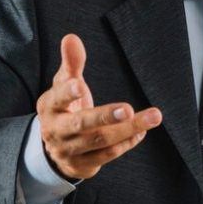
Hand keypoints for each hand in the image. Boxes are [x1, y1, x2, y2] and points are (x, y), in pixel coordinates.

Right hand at [36, 34, 161, 180]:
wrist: (55, 149)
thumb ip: (71, 63)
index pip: (57, 99)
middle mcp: (56, 131)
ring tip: (153, 116)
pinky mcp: (83, 165)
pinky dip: (127, 142)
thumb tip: (71, 38)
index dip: (67, 93)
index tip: (79, 85)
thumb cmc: (64, 108)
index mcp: (49, 107)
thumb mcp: (63, 85)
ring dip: (128, 130)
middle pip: (81, 124)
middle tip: (127, 109)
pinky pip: (108, 155)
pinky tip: (142, 131)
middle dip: (105, 117)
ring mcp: (69, 151)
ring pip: (100, 141)